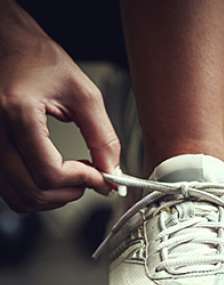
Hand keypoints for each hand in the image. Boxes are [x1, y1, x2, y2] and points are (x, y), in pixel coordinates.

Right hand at [0, 3, 119, 212]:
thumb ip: (102, 136)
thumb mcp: (83, 94)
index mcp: (16, 113)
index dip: (83, 181)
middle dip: (70, 192)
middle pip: (33, 191)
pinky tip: (53, 173)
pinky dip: (36, 190)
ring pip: (19, 197)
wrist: (8, 46)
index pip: (49, 173)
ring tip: (74, 175)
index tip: (103, 177)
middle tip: (92, 178)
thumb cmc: (39, 60)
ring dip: (53, 196)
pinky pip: (9, 189)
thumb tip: (112, 171)